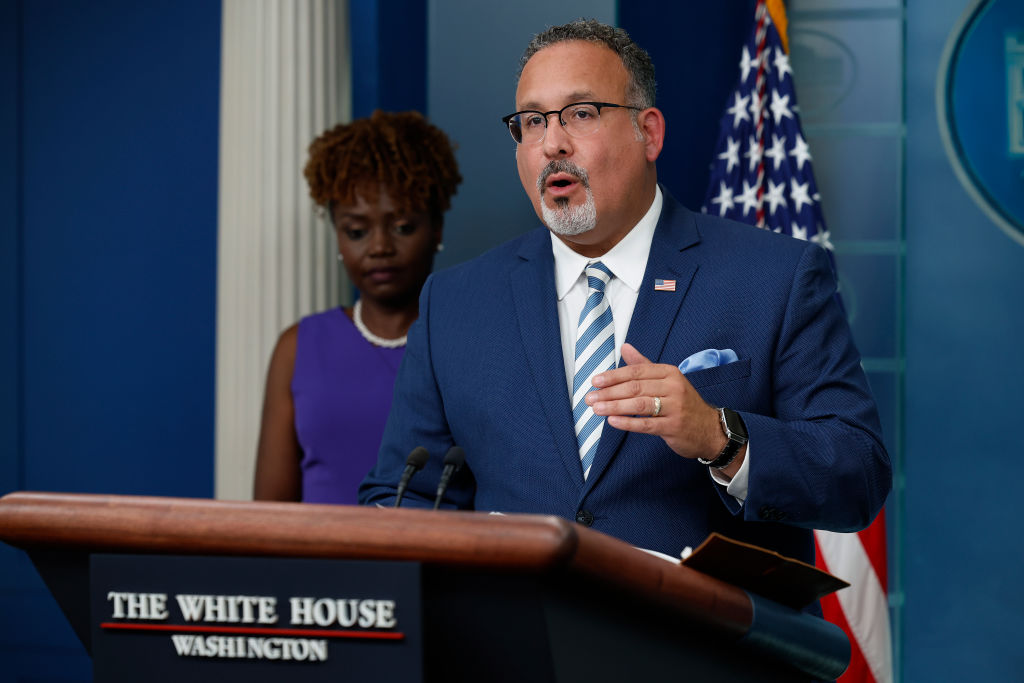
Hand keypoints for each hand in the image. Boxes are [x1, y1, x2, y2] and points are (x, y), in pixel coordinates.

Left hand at [587, 343, 734, 466]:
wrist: (710, 429)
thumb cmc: (683, 403)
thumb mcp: (667, 380)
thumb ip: (643, 365)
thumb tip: (624, 347)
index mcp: (669, 373)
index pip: (636, 371)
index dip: (613, 376)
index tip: (595, 381)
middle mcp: (674, 387)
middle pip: (635, 387)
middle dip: (609, 392)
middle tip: (590, 398)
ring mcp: (675, 407)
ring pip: (639, 404)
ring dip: (614, 406)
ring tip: (596, 409)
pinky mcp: (674, 426)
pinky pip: (646, 424)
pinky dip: (627, 422)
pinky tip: (612, 421)